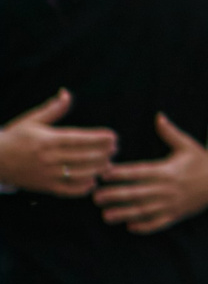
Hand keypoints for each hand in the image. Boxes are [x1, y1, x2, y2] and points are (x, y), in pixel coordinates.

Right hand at [0, 90, 116, 195]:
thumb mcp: (31, 121)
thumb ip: (53, 109)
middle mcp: (48, 158)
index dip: (99, 138)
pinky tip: (93, 181)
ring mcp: (47, 174)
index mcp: (47, 140)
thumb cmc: (15, 138)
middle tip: (115, 149)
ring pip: (79, 174)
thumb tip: (66, 93)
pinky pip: (68, 190)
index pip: (79, 139)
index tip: (113, 136)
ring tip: (108, 164)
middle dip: (103, 153)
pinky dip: (83, 188)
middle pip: (83, 157)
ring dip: (97, 170)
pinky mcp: (45, 187)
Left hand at [92, 114, 207, 232]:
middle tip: (96, 197)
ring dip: (124, 213)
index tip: (103, 173)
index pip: (139, 172)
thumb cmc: (200, 162)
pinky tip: (130, 227)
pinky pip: (159, 223)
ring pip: (145, 210)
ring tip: (106, 215)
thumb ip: (170, 133)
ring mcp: (172, 204)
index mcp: (167, 171)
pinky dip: (145, 226)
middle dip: (115, 195)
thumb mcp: (187, 145)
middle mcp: (167, 189)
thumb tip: (158, 116)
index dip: (120, 173)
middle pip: (137, 193)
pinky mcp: (176, 214)